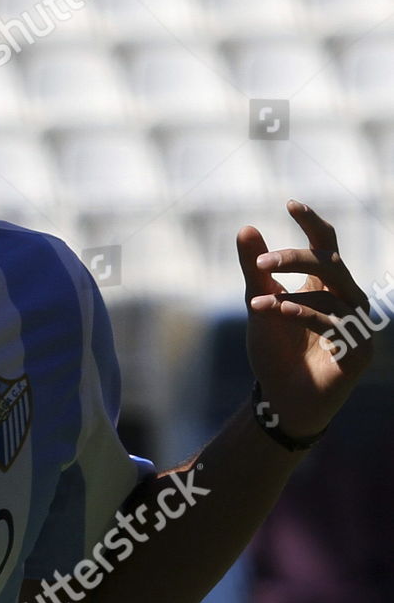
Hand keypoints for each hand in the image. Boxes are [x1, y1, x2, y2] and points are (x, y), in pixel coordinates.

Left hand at [238, 200, 374, 439]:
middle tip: (262, 261)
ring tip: (255, 302)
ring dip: (289, 294)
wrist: (281, 400)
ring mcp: (356, 326)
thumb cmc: (275, 352)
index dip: (312, 222)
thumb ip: (254, 269)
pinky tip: (275, 311)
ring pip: (330, 293)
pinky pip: (332, 323)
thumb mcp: (258, 304)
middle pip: (330, 263)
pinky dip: (302, 314)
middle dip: (295, 259)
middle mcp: (346, 300)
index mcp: (326, 285)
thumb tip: (246, 227)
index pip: (326, 243)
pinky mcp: (358, 352)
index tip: (290, 203)